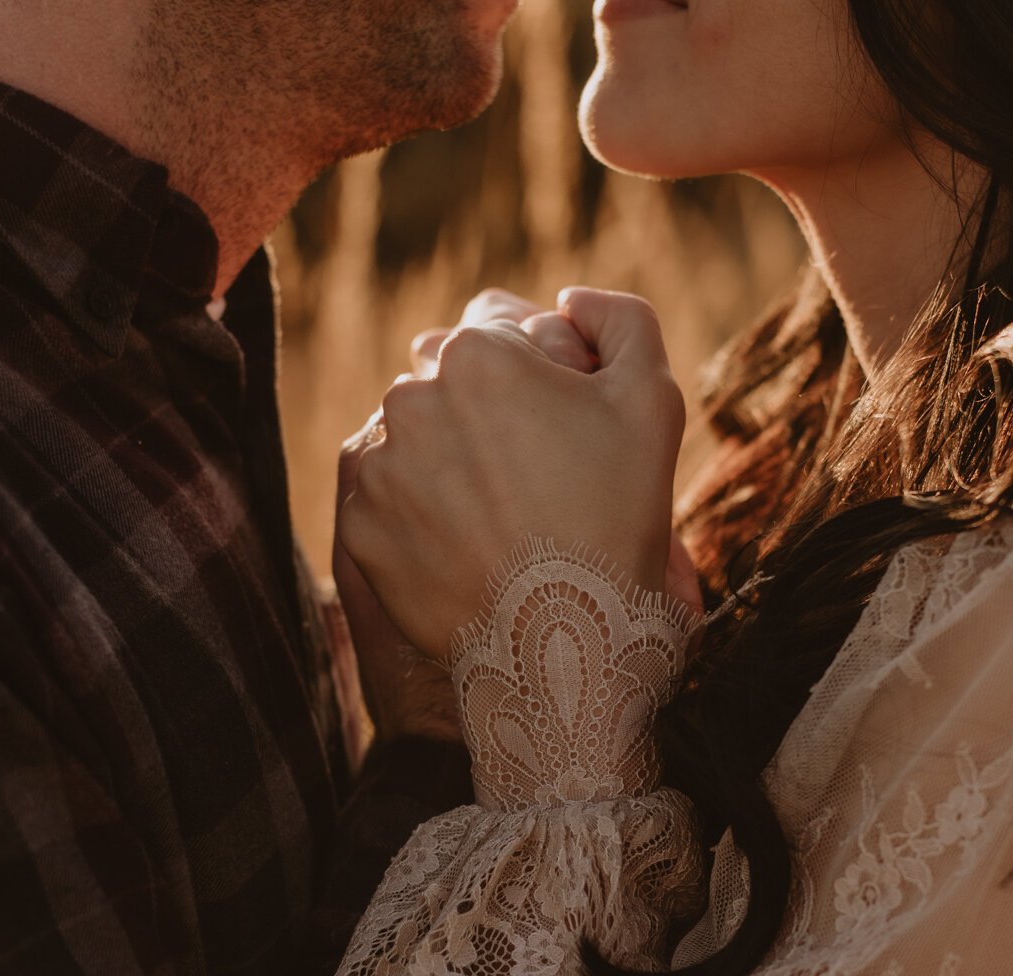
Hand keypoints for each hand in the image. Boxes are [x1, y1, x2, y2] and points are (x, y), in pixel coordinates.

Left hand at [334, 289, 589, 739]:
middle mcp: (411, 399)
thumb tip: (566, 298)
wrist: (569, 640)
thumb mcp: (652, 399)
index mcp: (476, 353)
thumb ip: (620, 320)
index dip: (532, 384)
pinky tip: (468, 550)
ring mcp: (379, 469)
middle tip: (534, 483)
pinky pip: (387, 509)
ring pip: (414, 449)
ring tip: (501, 520)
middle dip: (483, 423)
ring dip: (447, 470)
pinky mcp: (360, 531)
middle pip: (447, 393)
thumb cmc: (619, 516)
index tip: (556, 435)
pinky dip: (420, 524)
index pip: (493, 342)